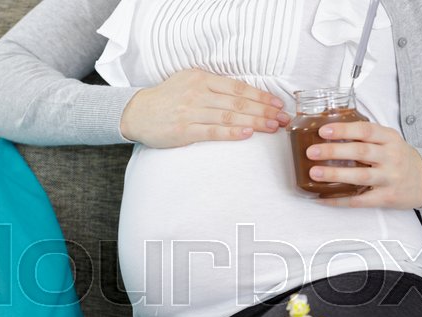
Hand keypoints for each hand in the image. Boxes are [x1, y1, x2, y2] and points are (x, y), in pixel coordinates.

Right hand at [120, 68, 289, 148]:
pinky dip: (232, 131)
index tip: (277, 104)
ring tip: (272, 127)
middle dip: (264, 110)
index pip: (237, 87)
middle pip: (238, 101)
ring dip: (254, 122)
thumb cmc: (167, 100)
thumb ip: (212, 87)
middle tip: (283, 119)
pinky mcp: (184, 130)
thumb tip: (244, 95)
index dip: (260, 96)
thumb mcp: (189, 83)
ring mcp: (190, 112)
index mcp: (201, 78)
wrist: (138, 113)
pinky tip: (247, 133)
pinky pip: (213, 130)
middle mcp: (197, 93)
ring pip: (229, 115)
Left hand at [306, 121, 421, 208]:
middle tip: (311, 152)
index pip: (365, 130)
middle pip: (360, 151)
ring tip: (314, 173)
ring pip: (360, 176)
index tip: (323, 131)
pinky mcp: (387, 197)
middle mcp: (391, 157)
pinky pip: (360, 200)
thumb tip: (329, 130)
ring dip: (335, 174)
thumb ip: (366, 135)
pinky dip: (339, 200)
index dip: (343, 129)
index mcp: (390, 139)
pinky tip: (322, 198)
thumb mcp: (389, 140)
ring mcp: (390, 178)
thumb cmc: (399, 158)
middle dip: (334, 151)